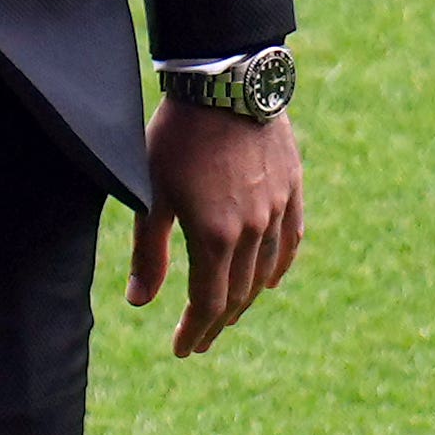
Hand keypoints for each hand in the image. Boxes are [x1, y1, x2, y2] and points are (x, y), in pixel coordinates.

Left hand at [128, 102, 303, 354]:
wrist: (226, 85)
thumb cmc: (177, 137)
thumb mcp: (151, 194)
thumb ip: (148, 251)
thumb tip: (140, 302)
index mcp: (215, 236)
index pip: (208, 302)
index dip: (195, 330)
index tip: (182, 349)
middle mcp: (253, 230)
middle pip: (238, 293)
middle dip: (216, 322)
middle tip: (199, 340)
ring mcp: (278, 210)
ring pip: (266, 272)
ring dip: (245, 299)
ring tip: (226, 315)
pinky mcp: (293, 189)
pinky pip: (291, 241)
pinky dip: (279, 267)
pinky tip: (269, 280)